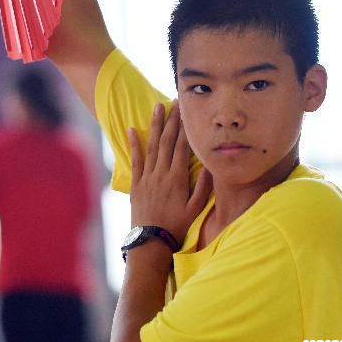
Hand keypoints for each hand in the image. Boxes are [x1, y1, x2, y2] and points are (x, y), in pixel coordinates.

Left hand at [128, 101, 211, 244]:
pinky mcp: (136, 183)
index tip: (188, 111)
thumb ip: (203, 186)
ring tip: (157, 107)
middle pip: (167, 141)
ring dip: (154, 125)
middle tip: (175, 101)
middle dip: (171, 119)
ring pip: (151, 146)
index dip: (185, 127)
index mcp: (177, 178)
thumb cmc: (177, 226)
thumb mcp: (196, 209)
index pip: (181, 146)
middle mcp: (161, 173)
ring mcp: (147, 177)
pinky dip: (133, 144)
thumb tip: (209, 164)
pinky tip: (132, 130)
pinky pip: (135, 160)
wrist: (151, 241)